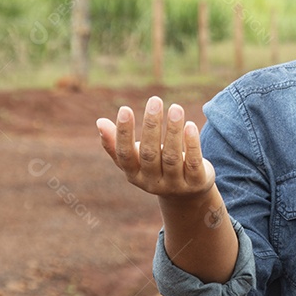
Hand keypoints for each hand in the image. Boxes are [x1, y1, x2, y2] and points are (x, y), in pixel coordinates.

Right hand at [96, 96, 214, 197]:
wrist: (187, 194)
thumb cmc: (155, 167)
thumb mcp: (136, 159)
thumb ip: (116, 144)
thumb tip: (99, 122)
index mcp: (134, 175)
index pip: (125, 154)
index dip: (123, 133)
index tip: (124, 108)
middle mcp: (152, 182)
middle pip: (149, 154)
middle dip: (151, 126)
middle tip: (155, 100)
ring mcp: (175, 184)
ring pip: (172, 157)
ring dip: (173, 131)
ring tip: (175, 108)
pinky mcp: (196, 183)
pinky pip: (193, 163)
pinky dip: (191, 144)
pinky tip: (190, 125)